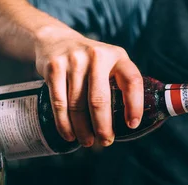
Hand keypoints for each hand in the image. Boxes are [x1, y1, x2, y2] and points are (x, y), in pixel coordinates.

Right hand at [33, 28, 143, 146]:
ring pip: (77, 105)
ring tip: (87, 142)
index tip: (132, 125)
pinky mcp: (54, 68)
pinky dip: (64, 124)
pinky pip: (59, 103)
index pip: (132, 82)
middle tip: (105, 141)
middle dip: (103, 126)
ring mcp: (73, 61)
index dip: (134, 105)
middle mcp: (97, 56)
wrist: (56, 40)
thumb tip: (127, 126)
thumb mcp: (110, 64)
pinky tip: (69, 135)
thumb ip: (119, 85)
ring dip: (82, 129)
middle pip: (99, 100)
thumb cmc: (90, 62)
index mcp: (118, 56)